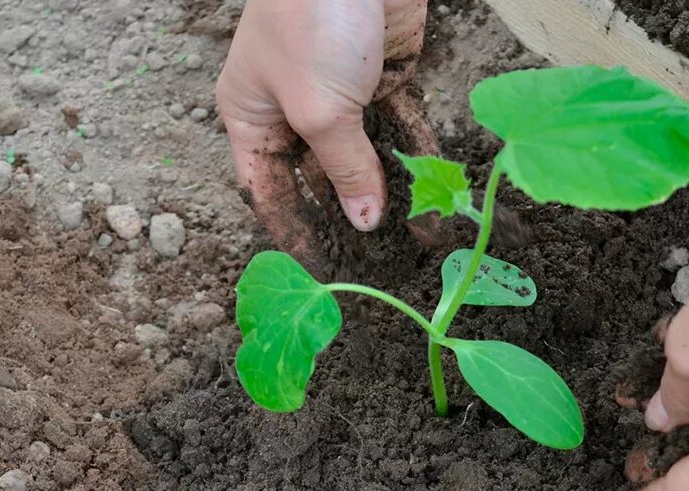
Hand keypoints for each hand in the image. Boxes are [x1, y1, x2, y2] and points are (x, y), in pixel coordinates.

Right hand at [216, 0, 437, 267]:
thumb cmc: (311, 23)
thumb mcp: (320, 110)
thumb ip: (345, 169)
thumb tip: (364, 223)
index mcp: (252, 115)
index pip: (267, 187)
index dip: (289, 228)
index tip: (315, 267)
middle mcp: (293, 107)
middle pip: (320, 177)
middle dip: (348, 216)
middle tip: (373, 263)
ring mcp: (341, 92)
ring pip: (366, 155)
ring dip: (392, 192)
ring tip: (417, 238)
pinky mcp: (384, 76)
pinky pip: (401, 127)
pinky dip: (418, 157)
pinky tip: (436, 193)